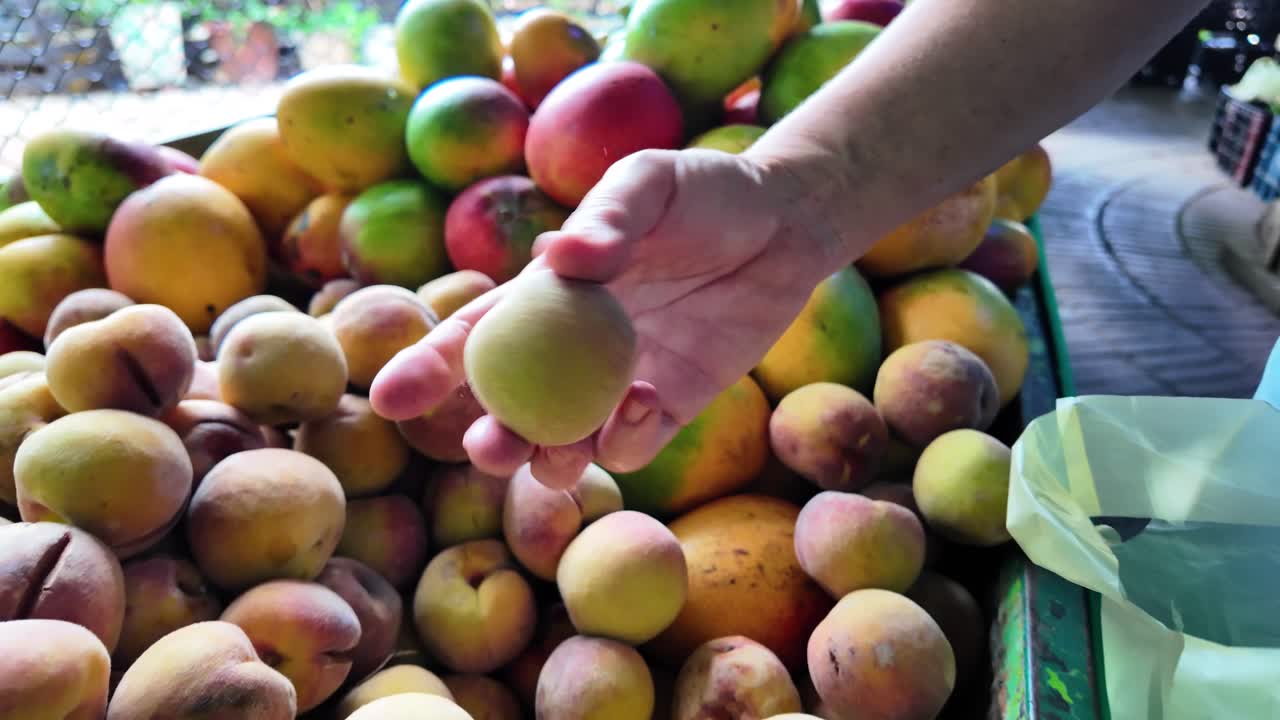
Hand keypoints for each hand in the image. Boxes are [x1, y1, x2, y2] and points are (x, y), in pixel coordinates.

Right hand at [369, 147, 843, 487]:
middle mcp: (573, 350)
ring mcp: (618, 384)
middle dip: (488, 439)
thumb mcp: (650, 184)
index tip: (389, 400)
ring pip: (563, 446)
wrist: (785, 222)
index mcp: (546, 297)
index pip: (475, 339)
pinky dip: (626, 438)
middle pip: (510, 409)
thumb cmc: (704, 192)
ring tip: (559, 448)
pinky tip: (643, 397)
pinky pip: (631, 445)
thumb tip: (561, 257)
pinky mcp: (671, 406)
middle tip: (489, 447)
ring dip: (550, 459)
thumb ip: (609, 219)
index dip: (428, 370)